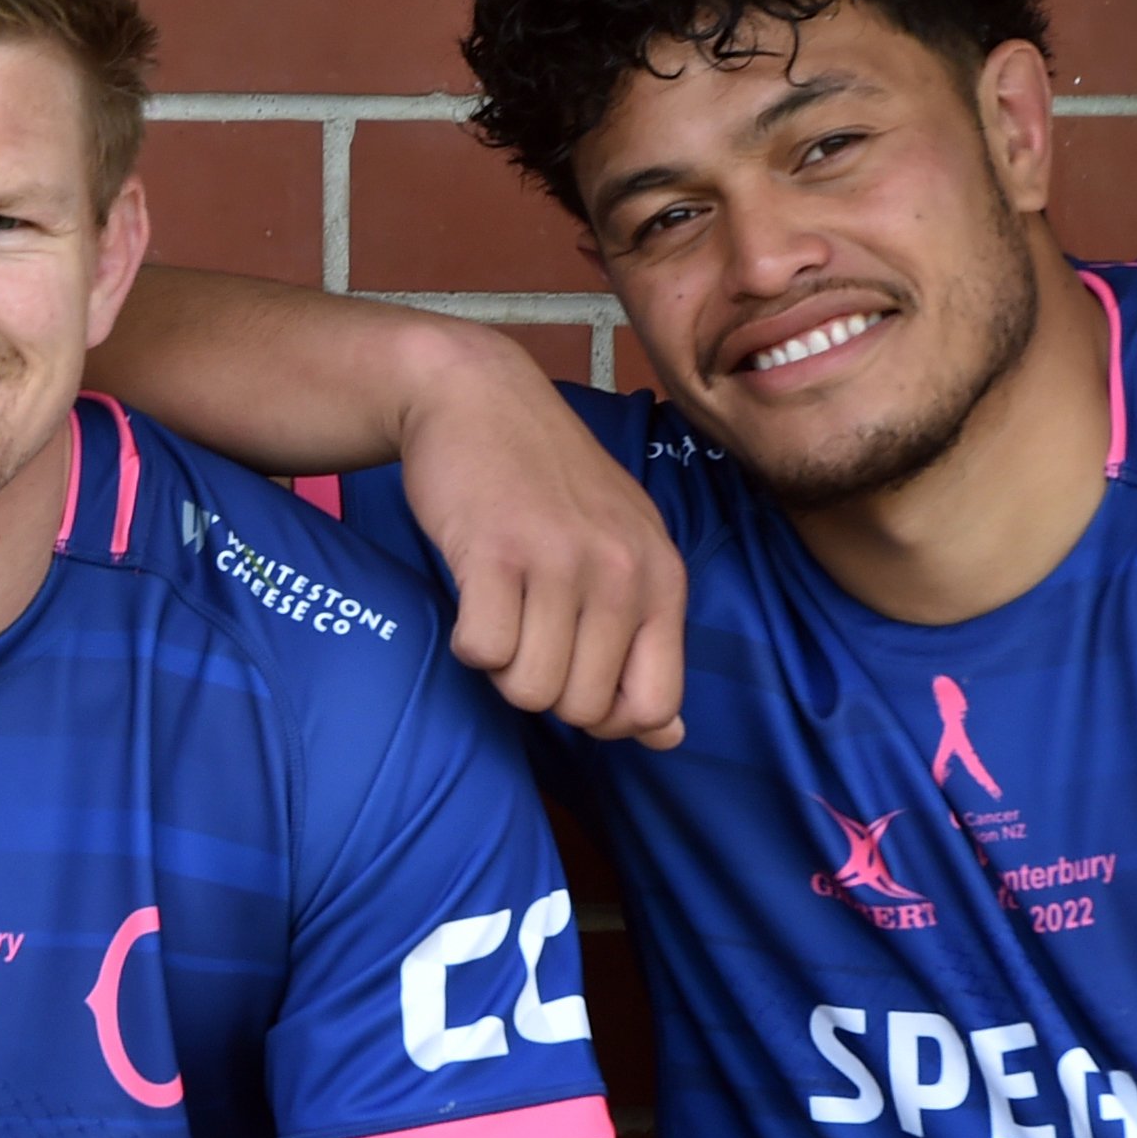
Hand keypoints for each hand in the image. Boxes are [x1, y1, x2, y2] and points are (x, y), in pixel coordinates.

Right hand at [398, 347, 687, 749]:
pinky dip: (467, 641)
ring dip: (502, 666)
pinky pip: (481, 652)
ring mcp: (560, 560)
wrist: (478, 398)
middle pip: (582, 709)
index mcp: (662, 577)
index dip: (606, 719)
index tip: (574, 678)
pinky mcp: (495, 551)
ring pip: (528, 689)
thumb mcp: (622, 553)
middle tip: (527, 630)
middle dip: (544, 688)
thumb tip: (669, 739)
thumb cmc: (548, 486)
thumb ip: (648, 644)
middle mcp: (621, 571)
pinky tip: (472, 596)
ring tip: (501, 610)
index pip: (653, 706)